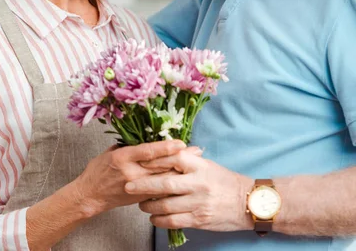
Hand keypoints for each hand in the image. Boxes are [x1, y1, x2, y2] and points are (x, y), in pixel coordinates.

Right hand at [74, 140, 188, 217]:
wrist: (91, 195)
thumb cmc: (100, 169)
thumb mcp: (112, 151)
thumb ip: (131, 145)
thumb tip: (150, 136)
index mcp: (123, 157)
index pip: (148, 152)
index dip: (166, 147)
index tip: (181, 142)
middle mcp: (132, 173)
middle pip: (160, 165)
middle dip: (180, 157)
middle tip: (197, 150)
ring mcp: (137, 187)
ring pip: (163, 178)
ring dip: (181, 170)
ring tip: (196, 162)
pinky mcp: (141, 197)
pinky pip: (160, 189)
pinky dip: (173, 182)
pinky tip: (185, 177)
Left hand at [126, 149, 252, 231]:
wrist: (248, 203)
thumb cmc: (226, 181)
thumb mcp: (208, 165)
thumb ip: (188, 161)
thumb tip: (165, 154)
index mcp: (200, 166)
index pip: (174, 158)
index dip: (155, 160)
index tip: (140, 161)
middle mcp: (198, 183)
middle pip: (165, 183)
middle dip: (143, 185)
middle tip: (128, 185)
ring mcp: (198, 203)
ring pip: (166, 204)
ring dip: (149, 205)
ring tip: (140, 203)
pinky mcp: (199, 220)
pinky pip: (174, 221)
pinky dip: (160, 220)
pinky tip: (153, 217)